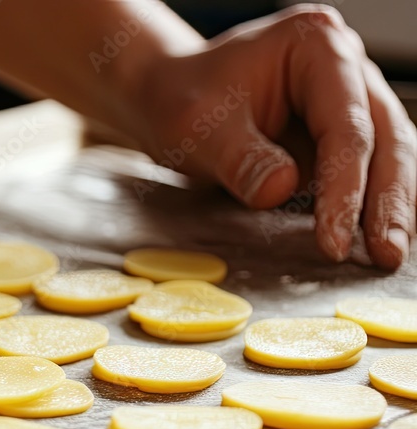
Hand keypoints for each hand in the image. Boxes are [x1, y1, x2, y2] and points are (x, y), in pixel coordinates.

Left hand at [137, 4, 415, 268]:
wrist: (165, 99)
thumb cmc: (179, 101)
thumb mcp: (197, 128)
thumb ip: (240, 158)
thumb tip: (281, 189)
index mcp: (315, 45)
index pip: (345, 125)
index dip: (344, 186)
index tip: (332, 238)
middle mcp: (345, 67)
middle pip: (384, 138)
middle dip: (386, 201)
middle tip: (384, 254)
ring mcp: (349, 99)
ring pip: (387, 156)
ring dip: (388, 208)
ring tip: (384, 256)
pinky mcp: (340, 133)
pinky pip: (367, 171)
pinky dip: (368, 206)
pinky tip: (368, 244)